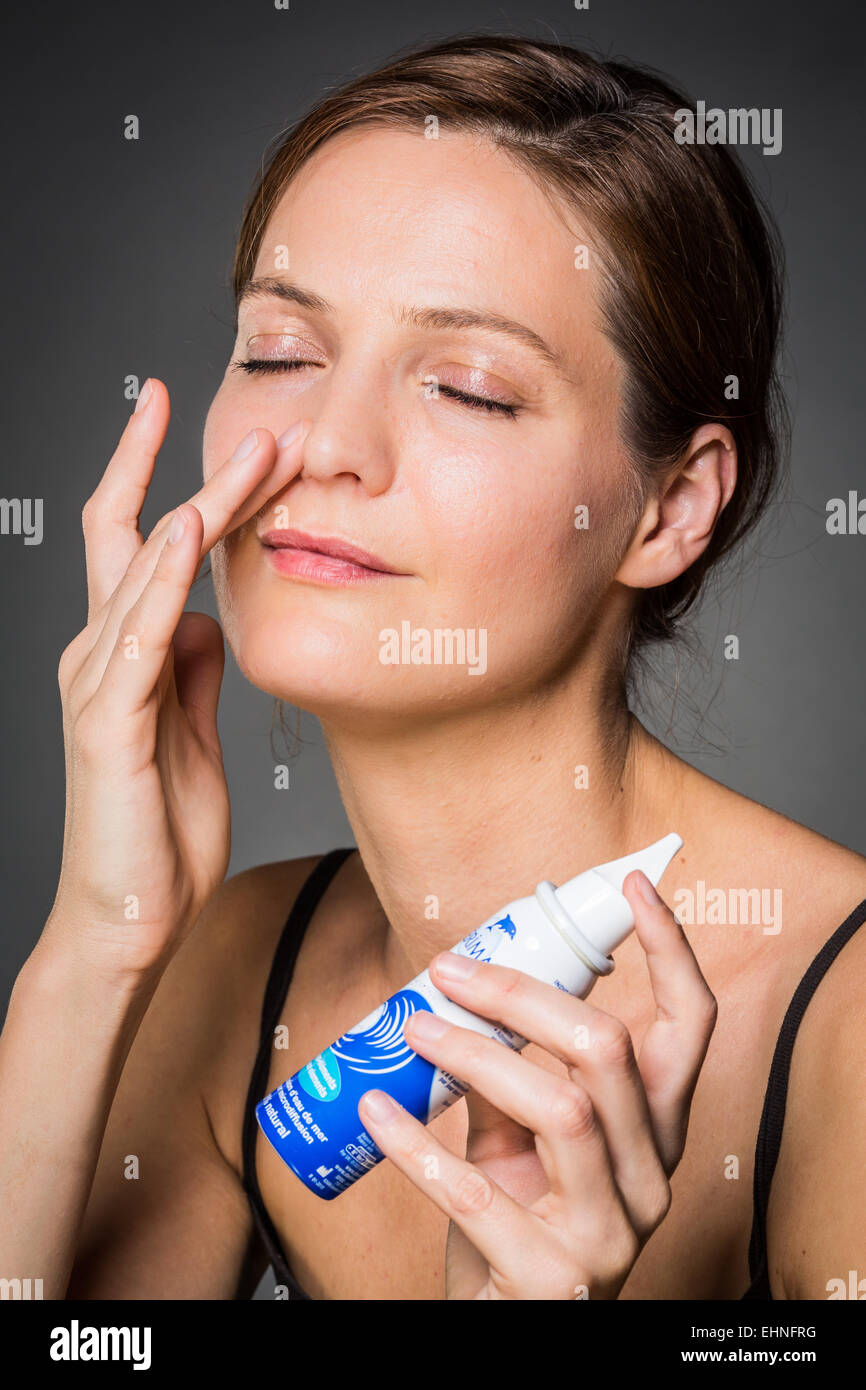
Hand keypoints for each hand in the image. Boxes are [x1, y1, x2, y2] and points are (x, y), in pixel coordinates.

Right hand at [47, 378, 309, 986]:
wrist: (132, 917)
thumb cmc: (160, 830)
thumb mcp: (192, 730)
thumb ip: (193, 670)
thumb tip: (206, 616)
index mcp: (126, 654)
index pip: (147, 547)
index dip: (182, 484)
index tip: (231, 435)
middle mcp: (101, 653)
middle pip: (136, 535)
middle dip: (187, 470)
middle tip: (240, 415)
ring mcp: (99, 682)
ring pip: (144, 568)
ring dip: (201, 503)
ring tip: (254, 453)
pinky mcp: (107, 722)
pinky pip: (137, 634)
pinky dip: (159, 578)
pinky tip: (185, 531)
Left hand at [357, 869, 716, 1298]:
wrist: (504, 1330)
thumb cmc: (517, 1225)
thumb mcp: (524, 1144)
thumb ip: (511, 1076)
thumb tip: (467, 995)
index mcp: (654, 1132)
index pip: (691, 1027)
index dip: (671, 950)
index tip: (630, 889)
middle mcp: (648, 1177)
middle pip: (609, 1052)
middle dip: (525, 996)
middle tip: (451, 970)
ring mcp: (610, 1232)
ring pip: (562, 1110)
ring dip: (477, 1056)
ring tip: (414, 1028)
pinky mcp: (554, 1278)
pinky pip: (478, 1192)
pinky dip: (417, 1143)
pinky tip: (375, 1108)